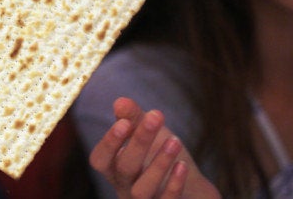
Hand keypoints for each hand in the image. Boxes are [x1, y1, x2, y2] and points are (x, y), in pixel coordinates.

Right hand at [89, 97, 220, 198]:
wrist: (191, 189)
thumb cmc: (160, 157)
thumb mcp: (146, 133)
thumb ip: (132, 117)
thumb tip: (120, 101)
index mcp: (114, 168)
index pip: (100, 159)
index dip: (110, 142)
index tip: (125, 122)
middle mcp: (124, 187)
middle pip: (124, 168)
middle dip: (139, 142)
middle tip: (156, 117)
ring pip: (142, 190)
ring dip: (158, 164)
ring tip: (174, 141)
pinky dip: (174, 184)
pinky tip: (183, 165)